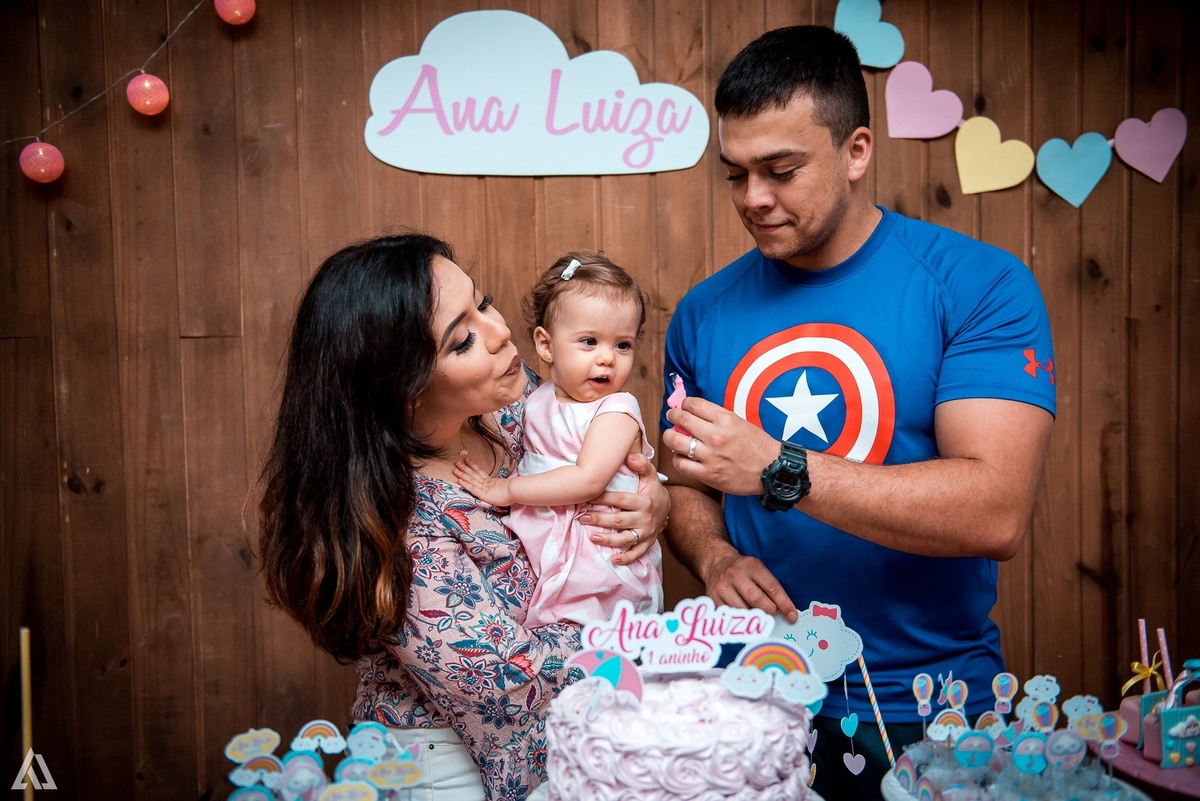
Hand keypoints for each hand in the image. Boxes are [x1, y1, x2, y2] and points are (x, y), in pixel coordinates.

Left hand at [453, 458, 511, 506]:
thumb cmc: (512, 491)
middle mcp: (486, 483)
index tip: (467, 460)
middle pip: (473, 474)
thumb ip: (501, 485)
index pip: (480, 472)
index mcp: (491, 481)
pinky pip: (473, 489)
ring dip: (462, 474)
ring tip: (455, 469)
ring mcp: (484, 488)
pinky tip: (459, 480)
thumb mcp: (505, 487)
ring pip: (471, 480)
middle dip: (464, 468)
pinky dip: (466, 484)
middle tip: (457, 462)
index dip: (473, 466)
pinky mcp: (483, 494)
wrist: (515, 492)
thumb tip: (503, 482)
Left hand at [580, 452, 669, 565]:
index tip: (588, 496)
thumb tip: (631, 456)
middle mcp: (645, 518)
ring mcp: (646, 532)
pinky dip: (626, 558)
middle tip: (582, 518)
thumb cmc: (653, 490)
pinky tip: (613, 560)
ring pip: (625, 539)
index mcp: (644, 501)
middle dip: (599, 519)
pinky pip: (637, 553)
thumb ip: (642, 464)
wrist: (669, 508)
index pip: (621, 500)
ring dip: (608, 540)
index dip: (604, 498)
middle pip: (619, 521)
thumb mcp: (651, 475)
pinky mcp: (647, 543)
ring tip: (591, 537)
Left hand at [663, 397, 780, 495]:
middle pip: (681, 419)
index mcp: (725, 419)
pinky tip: (682, 456)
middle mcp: (716, 436)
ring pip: (675, 442)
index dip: (683, 404)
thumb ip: (717, 417)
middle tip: (671, 417)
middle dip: (672, 416)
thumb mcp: (739, 422)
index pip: (693, 404)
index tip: (682, 406)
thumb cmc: (757, 446)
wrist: (772, 470)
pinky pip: (681, 464)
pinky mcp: (708, 474)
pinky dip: (677, 459)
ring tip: (671, 437)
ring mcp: (710, 456)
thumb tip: (694, 411)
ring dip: (669, 437)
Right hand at [704, 550, 797, 622]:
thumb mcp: (758, 569)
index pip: (772, 587)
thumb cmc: (743, 570)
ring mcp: (722, 587)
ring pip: (743, 610)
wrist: (717, 563)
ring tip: (759, 616)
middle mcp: (735, 575)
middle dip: (769, 611)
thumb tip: (785, 611)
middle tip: (773, 614)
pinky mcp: (714, 598)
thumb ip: (770, 587)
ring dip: (755, 617)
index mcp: (751, 566)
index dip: (784, 604)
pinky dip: (741, 620)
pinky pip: (731, 615)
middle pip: (756, 599)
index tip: (792, 616)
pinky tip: (746, 618)